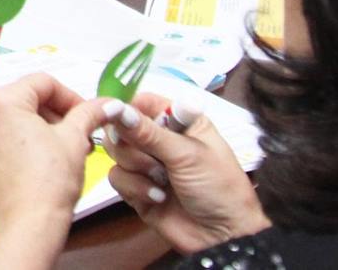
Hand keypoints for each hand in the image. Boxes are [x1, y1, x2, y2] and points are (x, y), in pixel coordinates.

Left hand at [0, 75, 112, 260]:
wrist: (28, 227)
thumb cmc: (49, 183)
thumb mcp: (75, 140)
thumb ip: (89, 113)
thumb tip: (106, 104)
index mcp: (3, 101)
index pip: (43, 83)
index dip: (70, 96)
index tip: (86, 114)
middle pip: (25, 102)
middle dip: (55, 116)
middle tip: (78, 136)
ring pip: (10, 124)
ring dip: (37, 132)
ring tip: (61, 153)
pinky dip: (17, 150)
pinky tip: (37, 168)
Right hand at [99, 94, 268, 253]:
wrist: (222, 237)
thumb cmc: (217, 186)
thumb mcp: (187, 154)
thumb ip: (148, 132)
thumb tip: (115, 107)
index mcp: (179, 122)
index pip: (143, 102)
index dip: (127, 107)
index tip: (116, 114)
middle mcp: (160, 140)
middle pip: (122, 127)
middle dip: (133, 145)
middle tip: (152, 159)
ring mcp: (147, 165)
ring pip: (116, 153)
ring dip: (138, 168)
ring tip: (162, 181)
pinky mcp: (137, 189)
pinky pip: (117, 178)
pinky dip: (135, 188)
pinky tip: (157, 197)